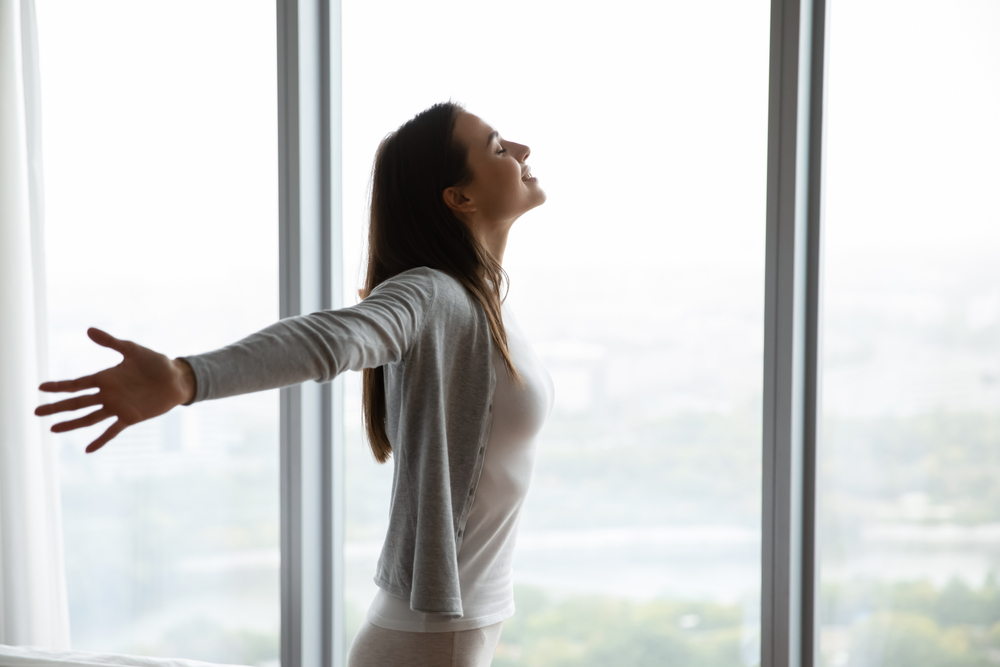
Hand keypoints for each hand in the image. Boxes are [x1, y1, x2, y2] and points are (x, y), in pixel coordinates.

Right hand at [35, 327, 195, 452]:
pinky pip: (112, 430)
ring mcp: (117, 407)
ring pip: (89, 417)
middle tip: (36, 411)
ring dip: (71, 423)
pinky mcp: (130, 417)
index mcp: (106, 378)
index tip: (41, 387)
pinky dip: (101, 440)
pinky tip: (88, 449)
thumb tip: (88, 330)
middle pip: (77, 402)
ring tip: (52, 429)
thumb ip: (111, 342)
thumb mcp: (132, 350)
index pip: (77, 383)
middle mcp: (108, 394)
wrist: (177, 378)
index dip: (59, 386)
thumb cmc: (155, 362)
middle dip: (57, 407)